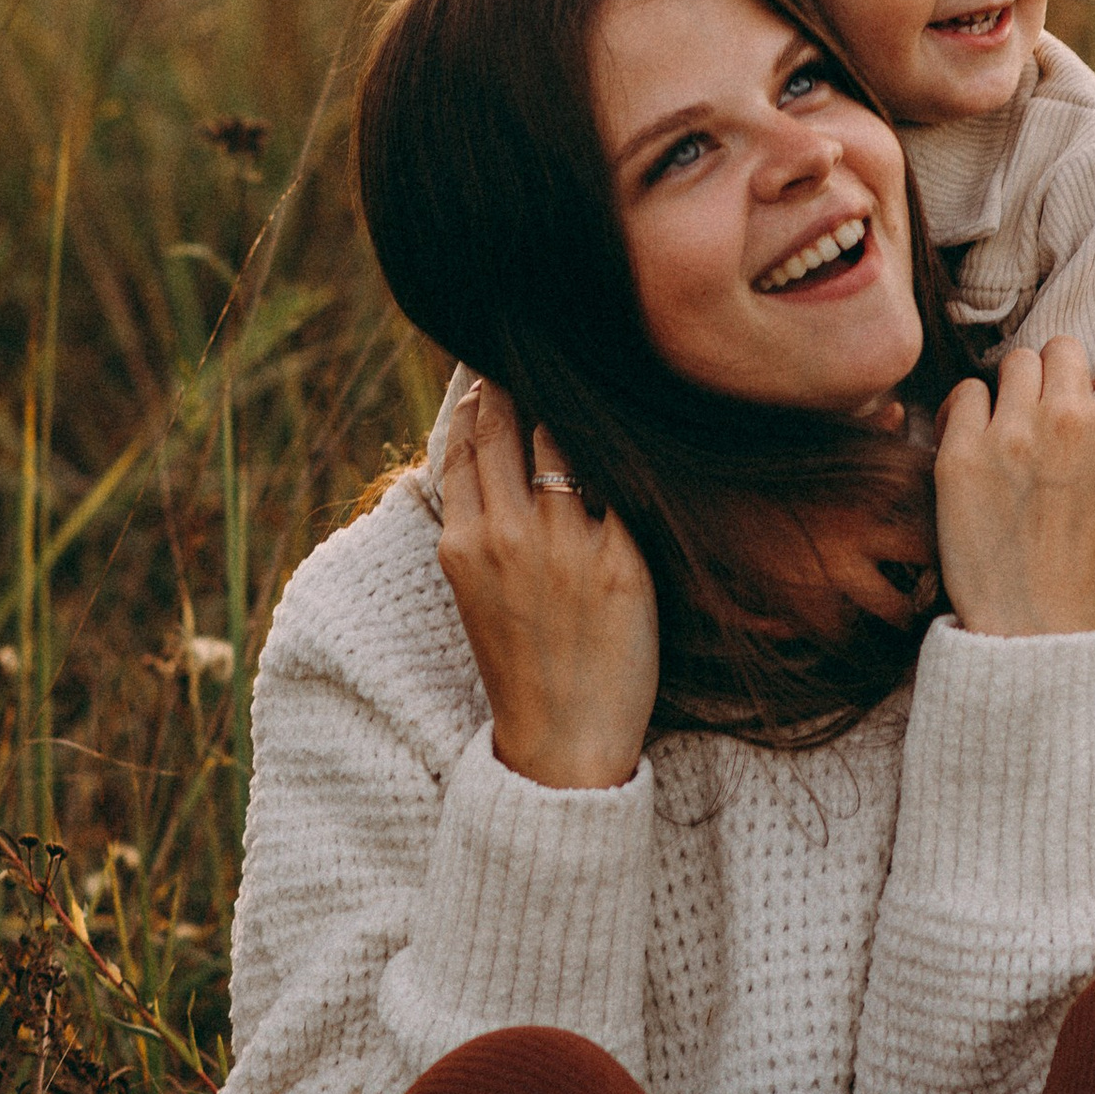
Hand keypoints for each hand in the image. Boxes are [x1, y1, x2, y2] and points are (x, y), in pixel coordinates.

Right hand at [435, 379, 659, 788]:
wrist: (563, 740)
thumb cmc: (521, 664)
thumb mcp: (473, 592)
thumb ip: (474, 523)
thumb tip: (472, 458)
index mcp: (463, 543)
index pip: (462, 443)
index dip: (476, 398)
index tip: (490, 369)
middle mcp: (508, 535)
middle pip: (507, 425)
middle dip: (517, 382)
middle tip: (536, 353)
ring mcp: (565, 545)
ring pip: (564, 440)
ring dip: (573, 410)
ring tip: (588, 386)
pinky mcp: (621, 558)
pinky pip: (619, 483)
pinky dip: (619, 458)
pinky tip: (632, 434)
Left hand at [934, 335, 1094, 638]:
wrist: (1032, 641)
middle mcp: (1065, 422)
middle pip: (1068, 349)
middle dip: (1074, 375)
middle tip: (1069, 411)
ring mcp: (1008, 435)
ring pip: (1017, 364)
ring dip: (1025, 388)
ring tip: (1025, 424)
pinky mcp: (960, 456)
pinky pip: (965, 394)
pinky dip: (973, 409)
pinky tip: (983, 437)